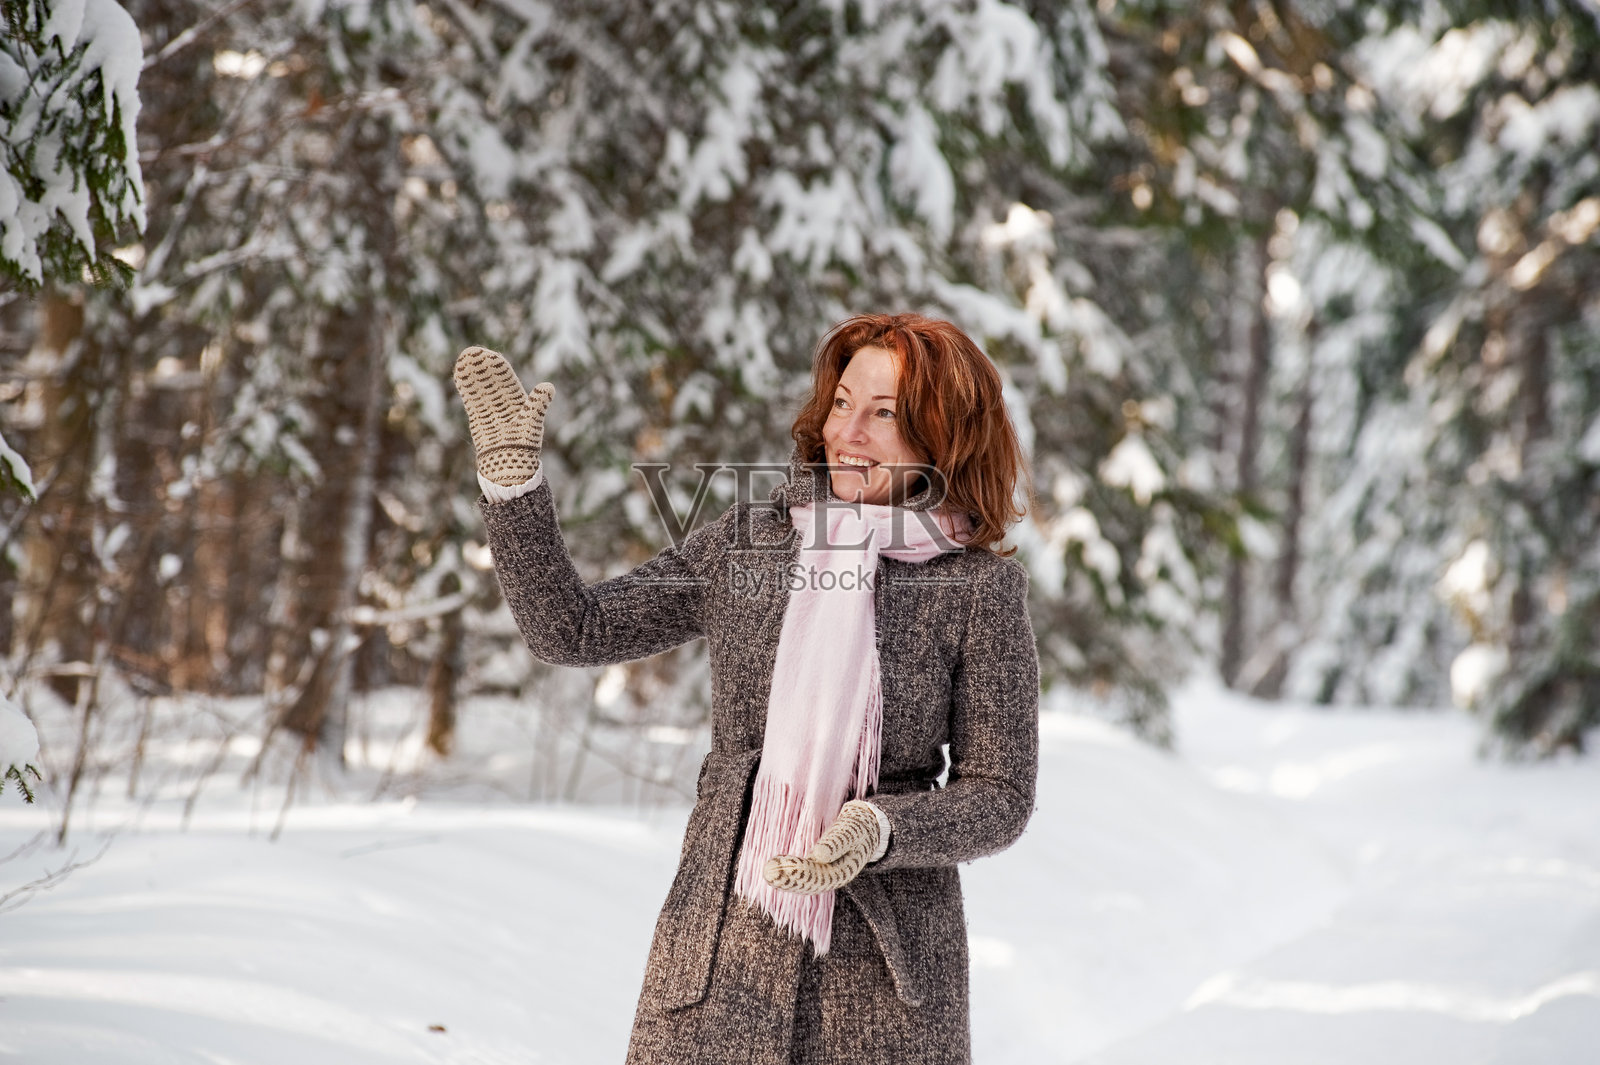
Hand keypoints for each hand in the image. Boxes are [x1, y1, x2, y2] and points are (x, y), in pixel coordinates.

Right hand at [452, 346, 555, 486]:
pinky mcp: (479, 417)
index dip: (498, 367)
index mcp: (518, 401)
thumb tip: (549, 386)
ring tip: (464, 358)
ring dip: (472, 374)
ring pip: (480, 388)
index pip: (506, 379)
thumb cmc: (524, 444)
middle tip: (473, 352)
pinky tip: (460, 373)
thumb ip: (538, 403)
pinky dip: (466, 387)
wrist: (509, 463)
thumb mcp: (532, 421)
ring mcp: (490, 408)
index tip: (490, 355)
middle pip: (491, 380)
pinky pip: (471, 399)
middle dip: (482, 367)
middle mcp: (503, 402)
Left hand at [763, 800, 881, 894]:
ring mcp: (822, 875)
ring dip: (784, 879)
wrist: (863, 830)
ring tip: (767, 871)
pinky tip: (773, 870)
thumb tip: (818, 855)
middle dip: (787, 878)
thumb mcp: (850, 832)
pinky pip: (799, 876)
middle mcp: (831, 878)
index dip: (801, 872)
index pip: (819, 876)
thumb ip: (836, 843)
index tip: (785, 865)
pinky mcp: (814, 869)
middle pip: (808, 883)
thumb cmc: (857, 828)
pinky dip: (786, 874)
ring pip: (801, 882)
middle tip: (769, 871)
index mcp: (843, 872)